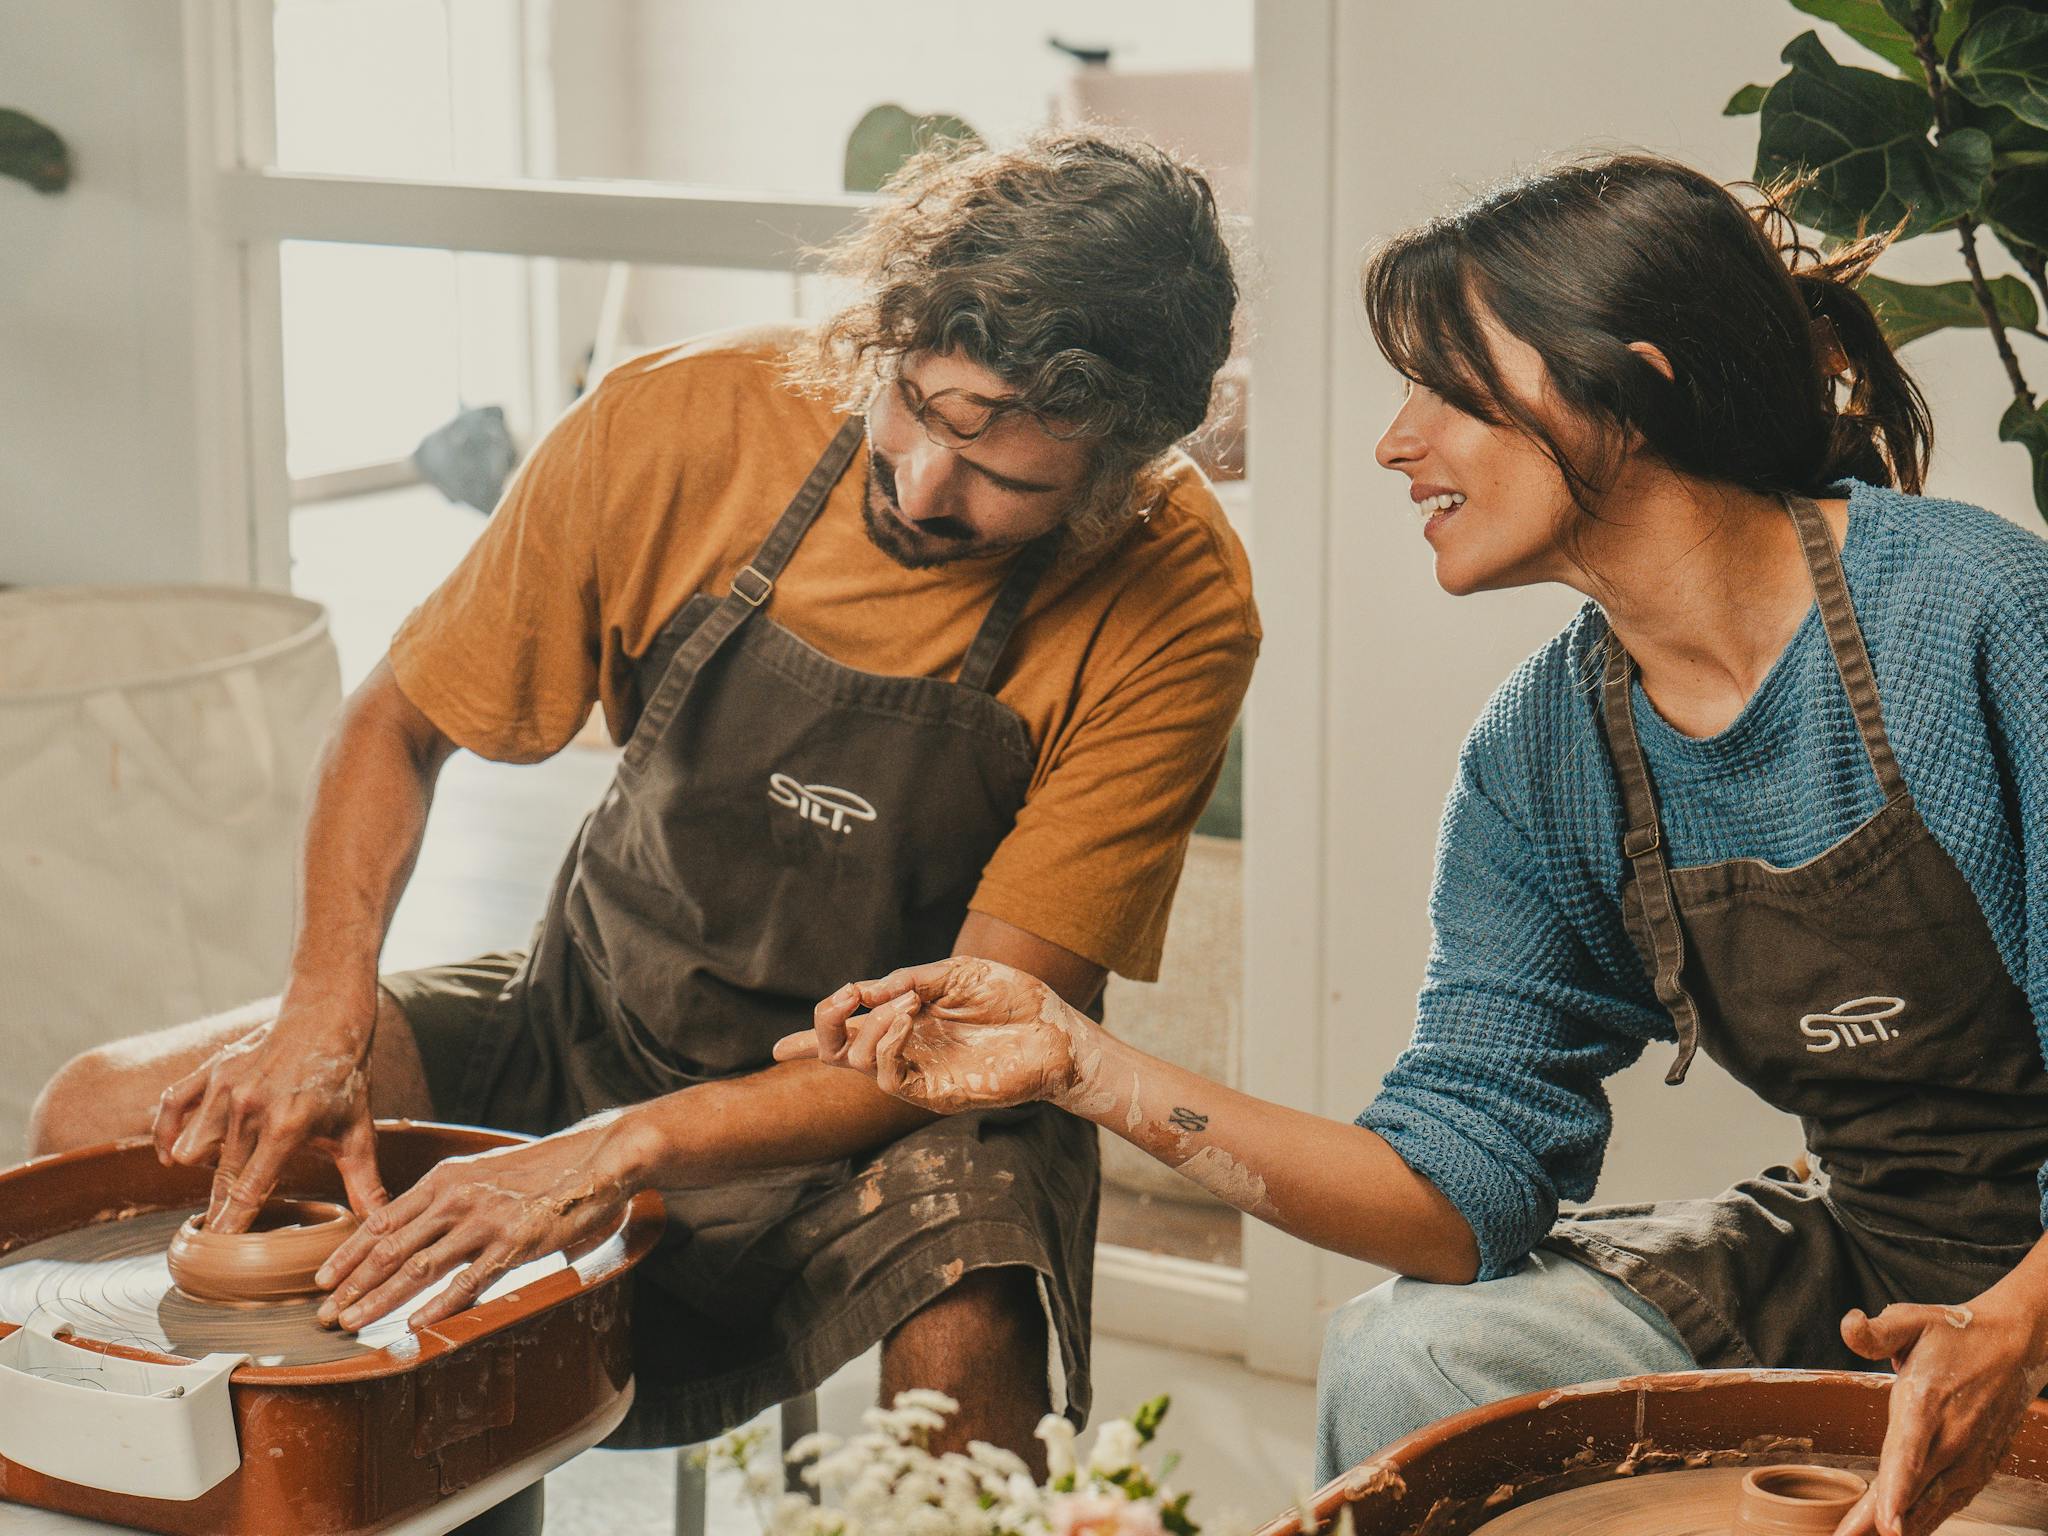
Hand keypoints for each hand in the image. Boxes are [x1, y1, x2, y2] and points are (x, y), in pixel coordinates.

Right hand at [153, 985, 385, 1234]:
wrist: (328, 1015)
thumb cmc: (345, 1077)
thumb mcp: (357, 1130)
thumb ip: (363, 1180)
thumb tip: (378, 1223)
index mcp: (288, 1126)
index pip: (248, 1190)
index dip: (231, 1224)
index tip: (219, 1251)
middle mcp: (250, 1108)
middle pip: (219, 1177)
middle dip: (218, 1207)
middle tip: (216, 1230)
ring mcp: (226, 1087)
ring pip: (192, 1149)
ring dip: (206, 1166)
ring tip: (228, 1170)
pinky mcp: (211, 1069)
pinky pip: (170, 1107)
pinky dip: (166, 1133)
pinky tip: (174, 1155)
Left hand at [314, 1116, 636, 1332]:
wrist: (595, 1157)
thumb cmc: (541, 1169)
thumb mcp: (483, 1172)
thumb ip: (448, 1198)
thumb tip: (416, 1229)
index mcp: (445, 1178)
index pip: (382, 1220)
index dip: (348, 1254)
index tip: (323, 1281)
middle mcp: (457, 1197)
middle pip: (390, 1247)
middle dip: (352, 1285)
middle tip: (324, 1316)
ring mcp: (485, 1220)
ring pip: (419, 1267)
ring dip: (380, 1299)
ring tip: (352, 1324)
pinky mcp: (516, 1242)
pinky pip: (470, 1279)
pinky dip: (440, 1305)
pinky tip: (416, 1325)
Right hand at [772, 956, 1097, 1114]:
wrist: (1056, 1029)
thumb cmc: (1011, 998)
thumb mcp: (954, 974)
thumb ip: (907, 980)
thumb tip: (862, 990)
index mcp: (904, 1022)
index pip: (846, 1035)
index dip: (809, 1043)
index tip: (778, 1050)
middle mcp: (903, 1051)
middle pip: (835, 1054)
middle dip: (821, 1027)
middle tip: (842, 999)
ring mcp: (916, 1074)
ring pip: (854, 1063)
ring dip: (869, 1023)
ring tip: (906, 1001)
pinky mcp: (934, 1094)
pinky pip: (887, 1076)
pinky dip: (884, 1042)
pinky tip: (908, 1017)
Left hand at [1830, 1294, 2047, 1535]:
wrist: (2015, 1343)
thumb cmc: (1955, 1332)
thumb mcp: (1911, 1319)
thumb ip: (1876, 1330)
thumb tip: (1850, 1324)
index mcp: (1928, 1400)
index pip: (1910, 1452)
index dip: (1897, 1489)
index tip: (1885, 1522)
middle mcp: (1952, 1435)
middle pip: (1914, 1488)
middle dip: (1881, 1520)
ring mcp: (1970, 1454)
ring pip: (1934, 1502)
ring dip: (1904, 1526)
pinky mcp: (1981, 1464)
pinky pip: (1952, 1500)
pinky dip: (1929, 1519)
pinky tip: (1907, 1532)